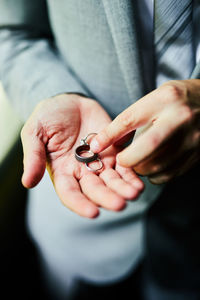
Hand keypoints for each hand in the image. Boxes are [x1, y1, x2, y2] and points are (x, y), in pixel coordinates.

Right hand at [21, 94, 143, 217]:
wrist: (69, 102)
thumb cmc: (48, 117)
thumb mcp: (34, 133)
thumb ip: (33, 156)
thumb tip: (27, 183)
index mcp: (62, 172)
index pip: (70, 193)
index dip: (80, 204)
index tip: (93, 212)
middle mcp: (81, 172)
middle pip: (95, 190)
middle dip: (107, 197)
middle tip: (120, 204)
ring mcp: (99, 163)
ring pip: (112, 181)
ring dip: (123, 189)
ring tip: (134, 193)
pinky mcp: (114, 152)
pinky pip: (124, 166)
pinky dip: (131, 175)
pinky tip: (139, 183)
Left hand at [90, 80, 199, 183]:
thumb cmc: (176, 100)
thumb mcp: (154, 99)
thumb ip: (132, 119)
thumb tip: (104, 142)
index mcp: (164, 100)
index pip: (129, 119)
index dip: (109, 135)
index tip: (95, 146)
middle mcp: (180, 118)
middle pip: (146, 147)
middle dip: (128, 160)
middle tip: (122, 160)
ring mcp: (192, 138)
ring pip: (157, 165)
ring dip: (141, 168)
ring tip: (139, 161)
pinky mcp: (197, 154)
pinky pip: (170, 174)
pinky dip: (156, 175)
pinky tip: (154, 166)